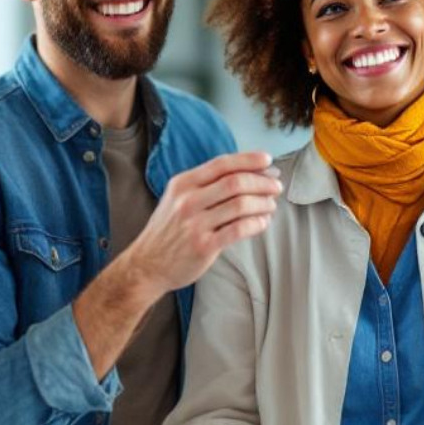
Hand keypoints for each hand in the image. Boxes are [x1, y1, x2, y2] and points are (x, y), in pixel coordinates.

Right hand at [117, 151, 281, 296]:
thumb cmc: (168, 230)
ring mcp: (195, 224)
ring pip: (241, 205)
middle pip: (235, 182)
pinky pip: (239, 229)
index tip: (267, 160)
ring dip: (263, 203)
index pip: (222, 164)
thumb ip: (205, 185)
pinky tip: (262, 223)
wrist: (147, 264)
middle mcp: (188, 201)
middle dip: (262, 181)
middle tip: (276, 186)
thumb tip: (246, 172)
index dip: (248, 160)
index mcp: (183, 184)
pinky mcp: (204, 246)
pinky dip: (256, 224)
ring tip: (271, 205)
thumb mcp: (177, 198)